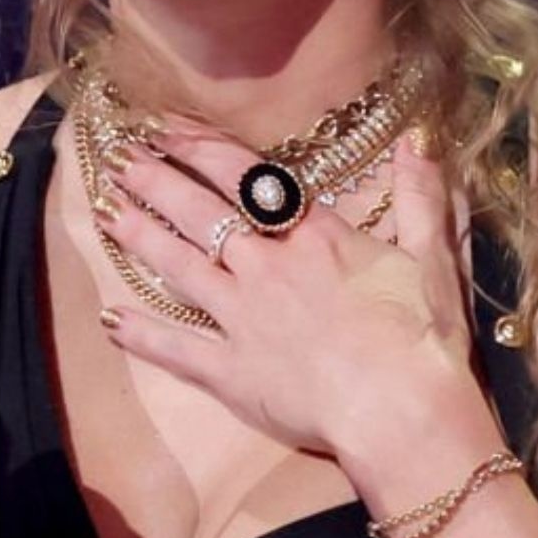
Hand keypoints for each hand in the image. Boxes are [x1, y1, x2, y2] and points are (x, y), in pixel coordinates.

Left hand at [93, 131, 483, 460]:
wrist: (402, 410)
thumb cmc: (423, 336)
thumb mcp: (433, 256)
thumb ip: (420, 195)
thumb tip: (416, 139)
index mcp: (316, 237)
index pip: (248, 179)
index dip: (203, 148)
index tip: (168, 127)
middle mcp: (268, 267)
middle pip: (201, 213)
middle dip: (157, 181)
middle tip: (119, 158)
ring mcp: (243, 318)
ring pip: (179, 267)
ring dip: (139, 237)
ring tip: (103, 211)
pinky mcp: (231, 372)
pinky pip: (176, 349)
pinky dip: (141, 334)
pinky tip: (109, 318)